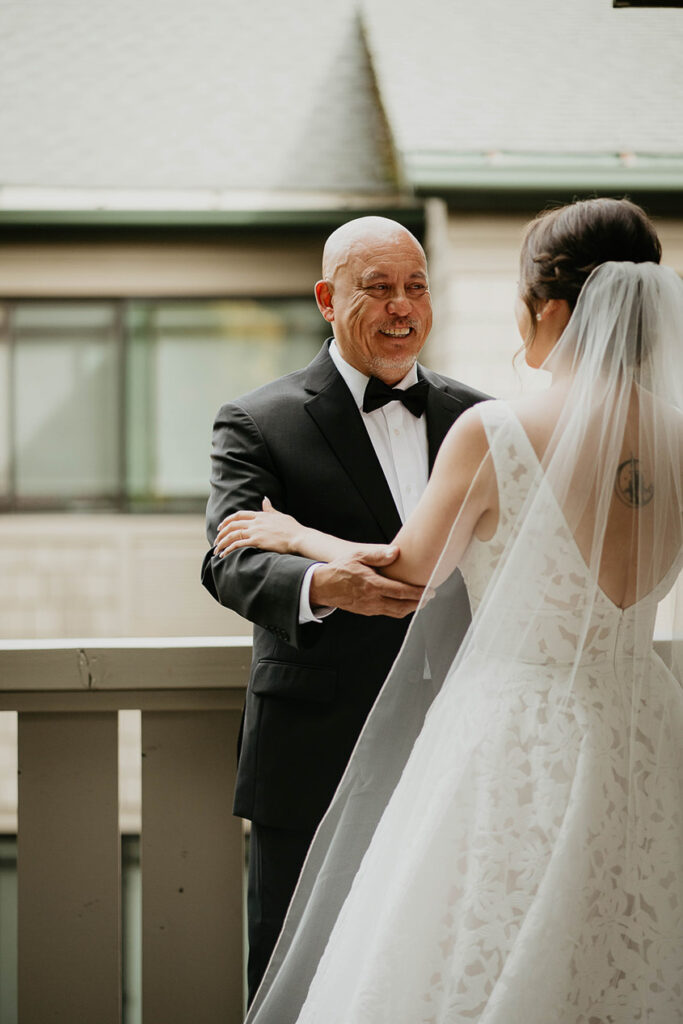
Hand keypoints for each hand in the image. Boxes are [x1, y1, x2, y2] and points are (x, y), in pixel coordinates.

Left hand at [214, 497, 298, 555]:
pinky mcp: (257, 541)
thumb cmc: (292, 528)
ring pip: (232, 534)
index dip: (228, 520)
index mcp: (260, 515)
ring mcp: (255, 531)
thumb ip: (270, 509)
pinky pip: (238, 544)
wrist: (299, 537)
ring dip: (222, 542)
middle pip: (233, 524)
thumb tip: (264, 499)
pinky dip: (229, 549)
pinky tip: (224, 554)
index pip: (239, 515)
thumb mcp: (280, 515)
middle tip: (216, 539)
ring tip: (217, 549)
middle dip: (222, 532)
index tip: (222, 526)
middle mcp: (255, 522)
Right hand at [309, 548, 423, 618]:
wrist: (321, 586)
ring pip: (395, 612)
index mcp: (372, 585)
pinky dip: (398, 609)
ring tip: (419, 601)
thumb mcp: (357, 556)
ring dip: (409, 608)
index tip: (430, 590)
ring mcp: (369, 608)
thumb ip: (377, 555)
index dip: (417, 593)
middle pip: (402, 606)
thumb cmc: (339, 569)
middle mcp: (372, 600)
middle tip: (429, 597)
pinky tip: (402, 603)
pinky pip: (386, 613)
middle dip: (418, 603)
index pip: (401, 592)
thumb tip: (395, 552)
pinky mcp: (366, 611)